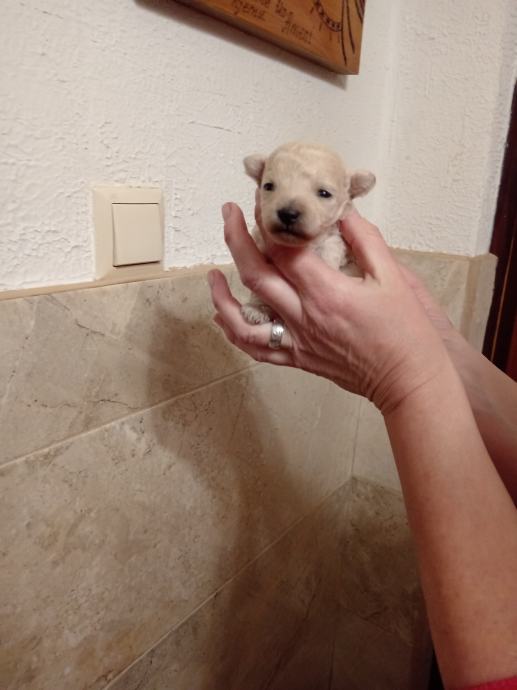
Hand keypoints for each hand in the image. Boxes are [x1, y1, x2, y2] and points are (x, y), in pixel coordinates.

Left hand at [208, 203, 450, 414]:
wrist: (410, 381)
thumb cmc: (408, 331)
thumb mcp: (394, 277)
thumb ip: (366, 240)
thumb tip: (342, 213)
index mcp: (327, 292)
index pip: (284, 250)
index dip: (268, 222)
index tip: (261, 201)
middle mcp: (304, 317)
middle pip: (255, 275)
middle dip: (235, 239)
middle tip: (228, 213)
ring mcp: (298, 342)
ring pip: (243, 320)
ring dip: (221, 296)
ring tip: (212, 275)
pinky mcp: (299, 359)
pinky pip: (258, 349)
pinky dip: (235, 332)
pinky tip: (224, 317)